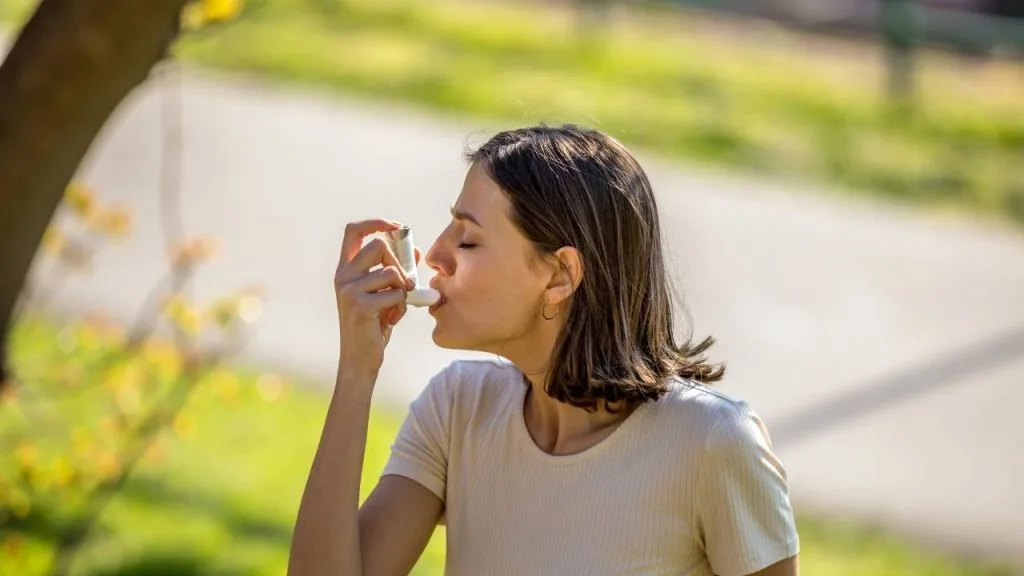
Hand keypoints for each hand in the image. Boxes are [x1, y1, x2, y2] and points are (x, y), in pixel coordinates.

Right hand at [334, 219, 420, 380]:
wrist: (361, 359)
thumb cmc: (374, 325)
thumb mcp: (384, 293)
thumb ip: (396, 272)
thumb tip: (416, 250)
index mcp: (345, 269)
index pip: (354, 230)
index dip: (377, 222)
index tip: (397, 227)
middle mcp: (343, 276)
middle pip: (378, 245)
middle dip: (399, 262)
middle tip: (405, 282)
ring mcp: (348, 290)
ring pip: (391, 271)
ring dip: (403, 288)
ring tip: (398, 305)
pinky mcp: (360, 306)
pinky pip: (396, 294)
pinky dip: (402, 306)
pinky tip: (393, 320)